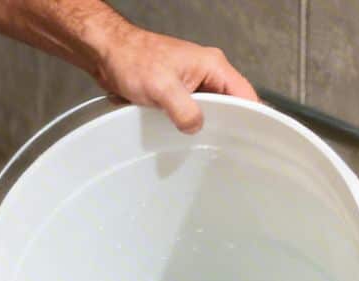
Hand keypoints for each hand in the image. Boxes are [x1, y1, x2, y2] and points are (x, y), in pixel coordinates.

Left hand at [87, 21, 257, 132]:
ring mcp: (193, 84)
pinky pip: (192, 113)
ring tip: (205, 146)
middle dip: (228, 126)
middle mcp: (207, 74)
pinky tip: (184, 138)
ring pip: (210, 112)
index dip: (251, 118)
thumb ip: (184, 109)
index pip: (246, 95)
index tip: (250, 140)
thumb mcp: (161, 87)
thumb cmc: (132, 58)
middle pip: (231, 106)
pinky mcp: (178, 94)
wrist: (106, 53)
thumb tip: (196, 127)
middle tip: (224, 149)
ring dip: (205, 126)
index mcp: (213, 66)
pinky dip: (189, 124)